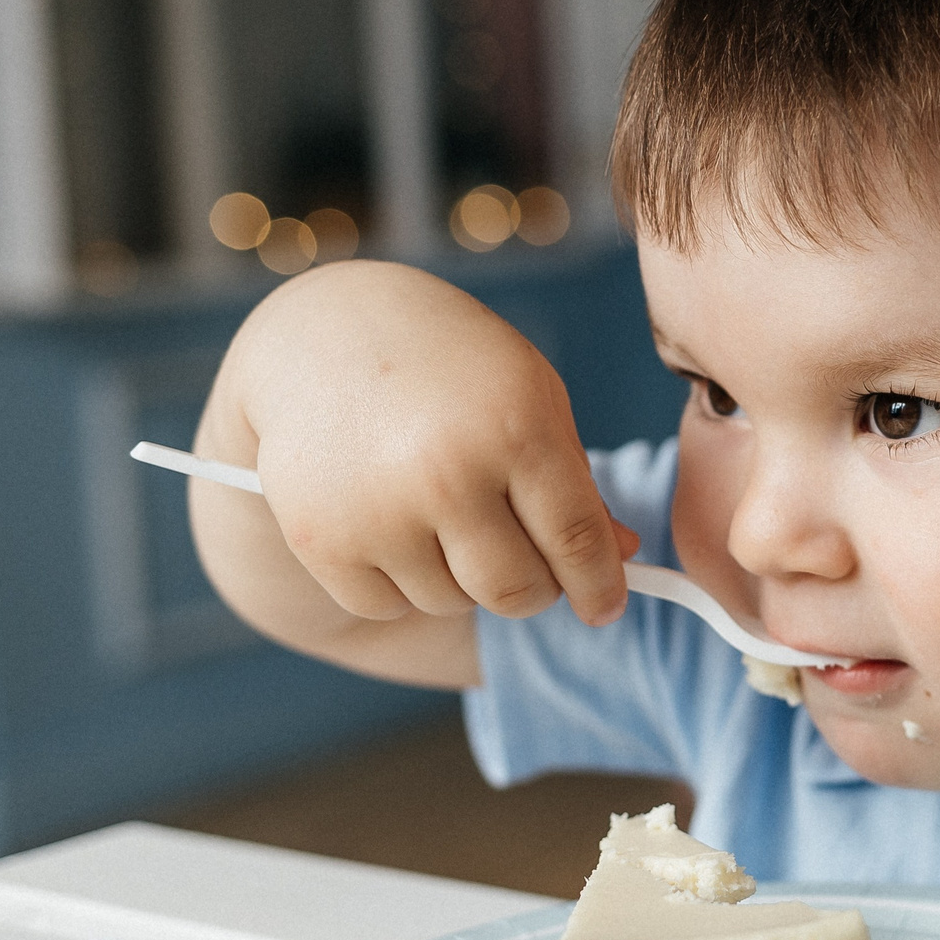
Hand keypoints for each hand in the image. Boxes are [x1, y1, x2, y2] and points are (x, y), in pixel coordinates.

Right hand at [210, 260, 634, 629]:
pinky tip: (391, 521)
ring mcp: (379, 511)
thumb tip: (619, 556)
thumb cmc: (449, 365)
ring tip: (443, 513)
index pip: (576, 539)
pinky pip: (386, 605)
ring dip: (461, 578)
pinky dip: (398, 582)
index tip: (607, 606)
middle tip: (530, 565)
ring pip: (451, 602)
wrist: (322, 333)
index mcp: (515, 427)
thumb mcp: (530, 395)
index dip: (600, 584)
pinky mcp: (320, 540)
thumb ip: (576, 481)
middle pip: (517, 590)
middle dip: (535, 589)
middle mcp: (447, 473)